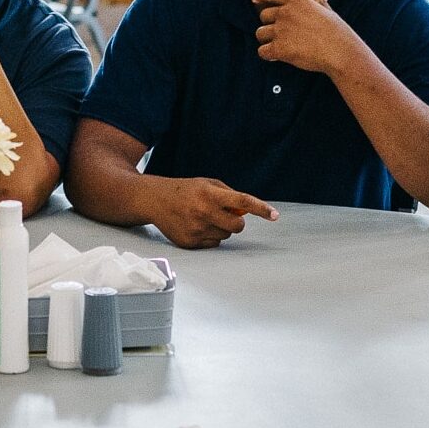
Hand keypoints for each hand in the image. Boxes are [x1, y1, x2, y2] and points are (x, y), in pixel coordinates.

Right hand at [148, 177, 277, 248]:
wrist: (154, 200)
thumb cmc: (185, 190)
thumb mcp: (208, 184)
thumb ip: (229, 195)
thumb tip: (247, 211)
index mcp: (209, 194)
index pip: (242, 202)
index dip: (260, 208)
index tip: (274, 215)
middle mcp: (203, 212)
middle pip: (238, 226)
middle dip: (237, 221)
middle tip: (226, 214)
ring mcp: (196, 229)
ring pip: (226, 236)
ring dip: (222, 228)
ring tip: (204, 218)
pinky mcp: (189, 242)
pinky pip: (213, 244)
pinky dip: (210, 236)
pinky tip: (196, 226)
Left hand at [253, 0, 367, 75]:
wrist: (339, 51)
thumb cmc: (337, 32)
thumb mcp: (328, 11)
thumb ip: (320, 3)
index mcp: (297, 0)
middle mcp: (285, 12)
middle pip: (263, 16)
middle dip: (269, 25)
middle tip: (280, 35)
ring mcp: (280, 30)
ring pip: (259, 34)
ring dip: (267, 41)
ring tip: (281, 47)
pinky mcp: (278, 47)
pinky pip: (262, 51)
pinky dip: (268, 55)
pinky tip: (277, 57)